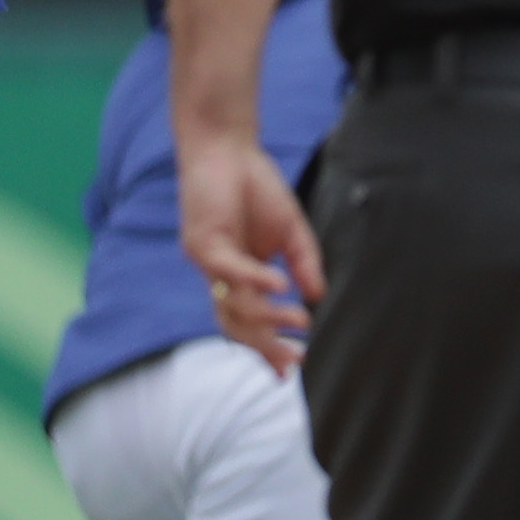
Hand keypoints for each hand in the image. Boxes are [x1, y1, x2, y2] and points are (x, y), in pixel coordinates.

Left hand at [177, 135, 320, 373]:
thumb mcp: (292, 231)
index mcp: (241, 275)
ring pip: (233, 304)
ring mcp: (208, 262)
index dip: (269, 346)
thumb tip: (318, 297)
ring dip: (266, 317)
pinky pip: (230, 270)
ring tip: (298, 322)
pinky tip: (280, 285)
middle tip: (293, 363)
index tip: (292, 370)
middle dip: (265, 346)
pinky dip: (254, 280)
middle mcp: (220, 275)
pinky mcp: (201, 242)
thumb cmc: (255, 186)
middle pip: (238, 324)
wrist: (226, 149)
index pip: (251, 321)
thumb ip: (305, 263)